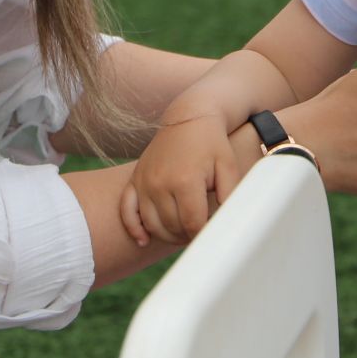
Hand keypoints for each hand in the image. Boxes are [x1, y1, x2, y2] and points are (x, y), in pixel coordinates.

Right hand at [121, 110, 241, 244]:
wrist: (189, 116)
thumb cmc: (212, 143)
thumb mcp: (228, 166)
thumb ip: (230, 194)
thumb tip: (230, 222)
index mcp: (185, 180)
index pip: (192, 223)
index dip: (203, 234)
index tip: (211, 234)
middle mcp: (160, 183)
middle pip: (171, 227)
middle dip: (187, 235)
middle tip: (199, 232)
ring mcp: (144, 182)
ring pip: (151, 224)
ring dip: (166, 235)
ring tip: (182, 234)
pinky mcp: (135, 179)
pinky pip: (126, 211)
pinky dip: (133, 228)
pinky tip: (143, 240)